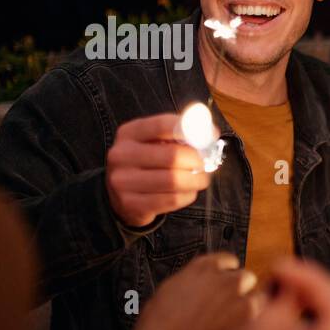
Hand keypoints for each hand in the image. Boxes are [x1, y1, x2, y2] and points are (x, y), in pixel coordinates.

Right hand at [106, 113, 212, 227]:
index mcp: (128, 133)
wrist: (118, 196)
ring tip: (200, 179)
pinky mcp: (131, 204)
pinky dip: (187, 196)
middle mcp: (121, 155)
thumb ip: (178, 135)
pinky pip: (171, 200)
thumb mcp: (152, 143)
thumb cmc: (145, 164)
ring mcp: (123, 181)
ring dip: (196, 180)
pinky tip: (187, 192)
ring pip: (174, 180)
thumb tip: (210, 132)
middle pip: (173, 155)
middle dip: (197, 160)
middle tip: (205, 164)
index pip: (163, 125)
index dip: (193, 130)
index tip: (211, 136)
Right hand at [123, 253, 260, 329]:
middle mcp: (227, 281)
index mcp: (204, 269)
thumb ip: (191, 282)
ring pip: (258, 299)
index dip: (226, 273)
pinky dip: (254, 328)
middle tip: (230, 307)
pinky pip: (262, 321)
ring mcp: (243, 301)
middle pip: (246, 278)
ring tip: (234, 326)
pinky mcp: (254, 324)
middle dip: (241, 291)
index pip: (227, 261)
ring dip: (251, 309)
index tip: (226, 282)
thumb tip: (198, 285)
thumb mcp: (167, 293)